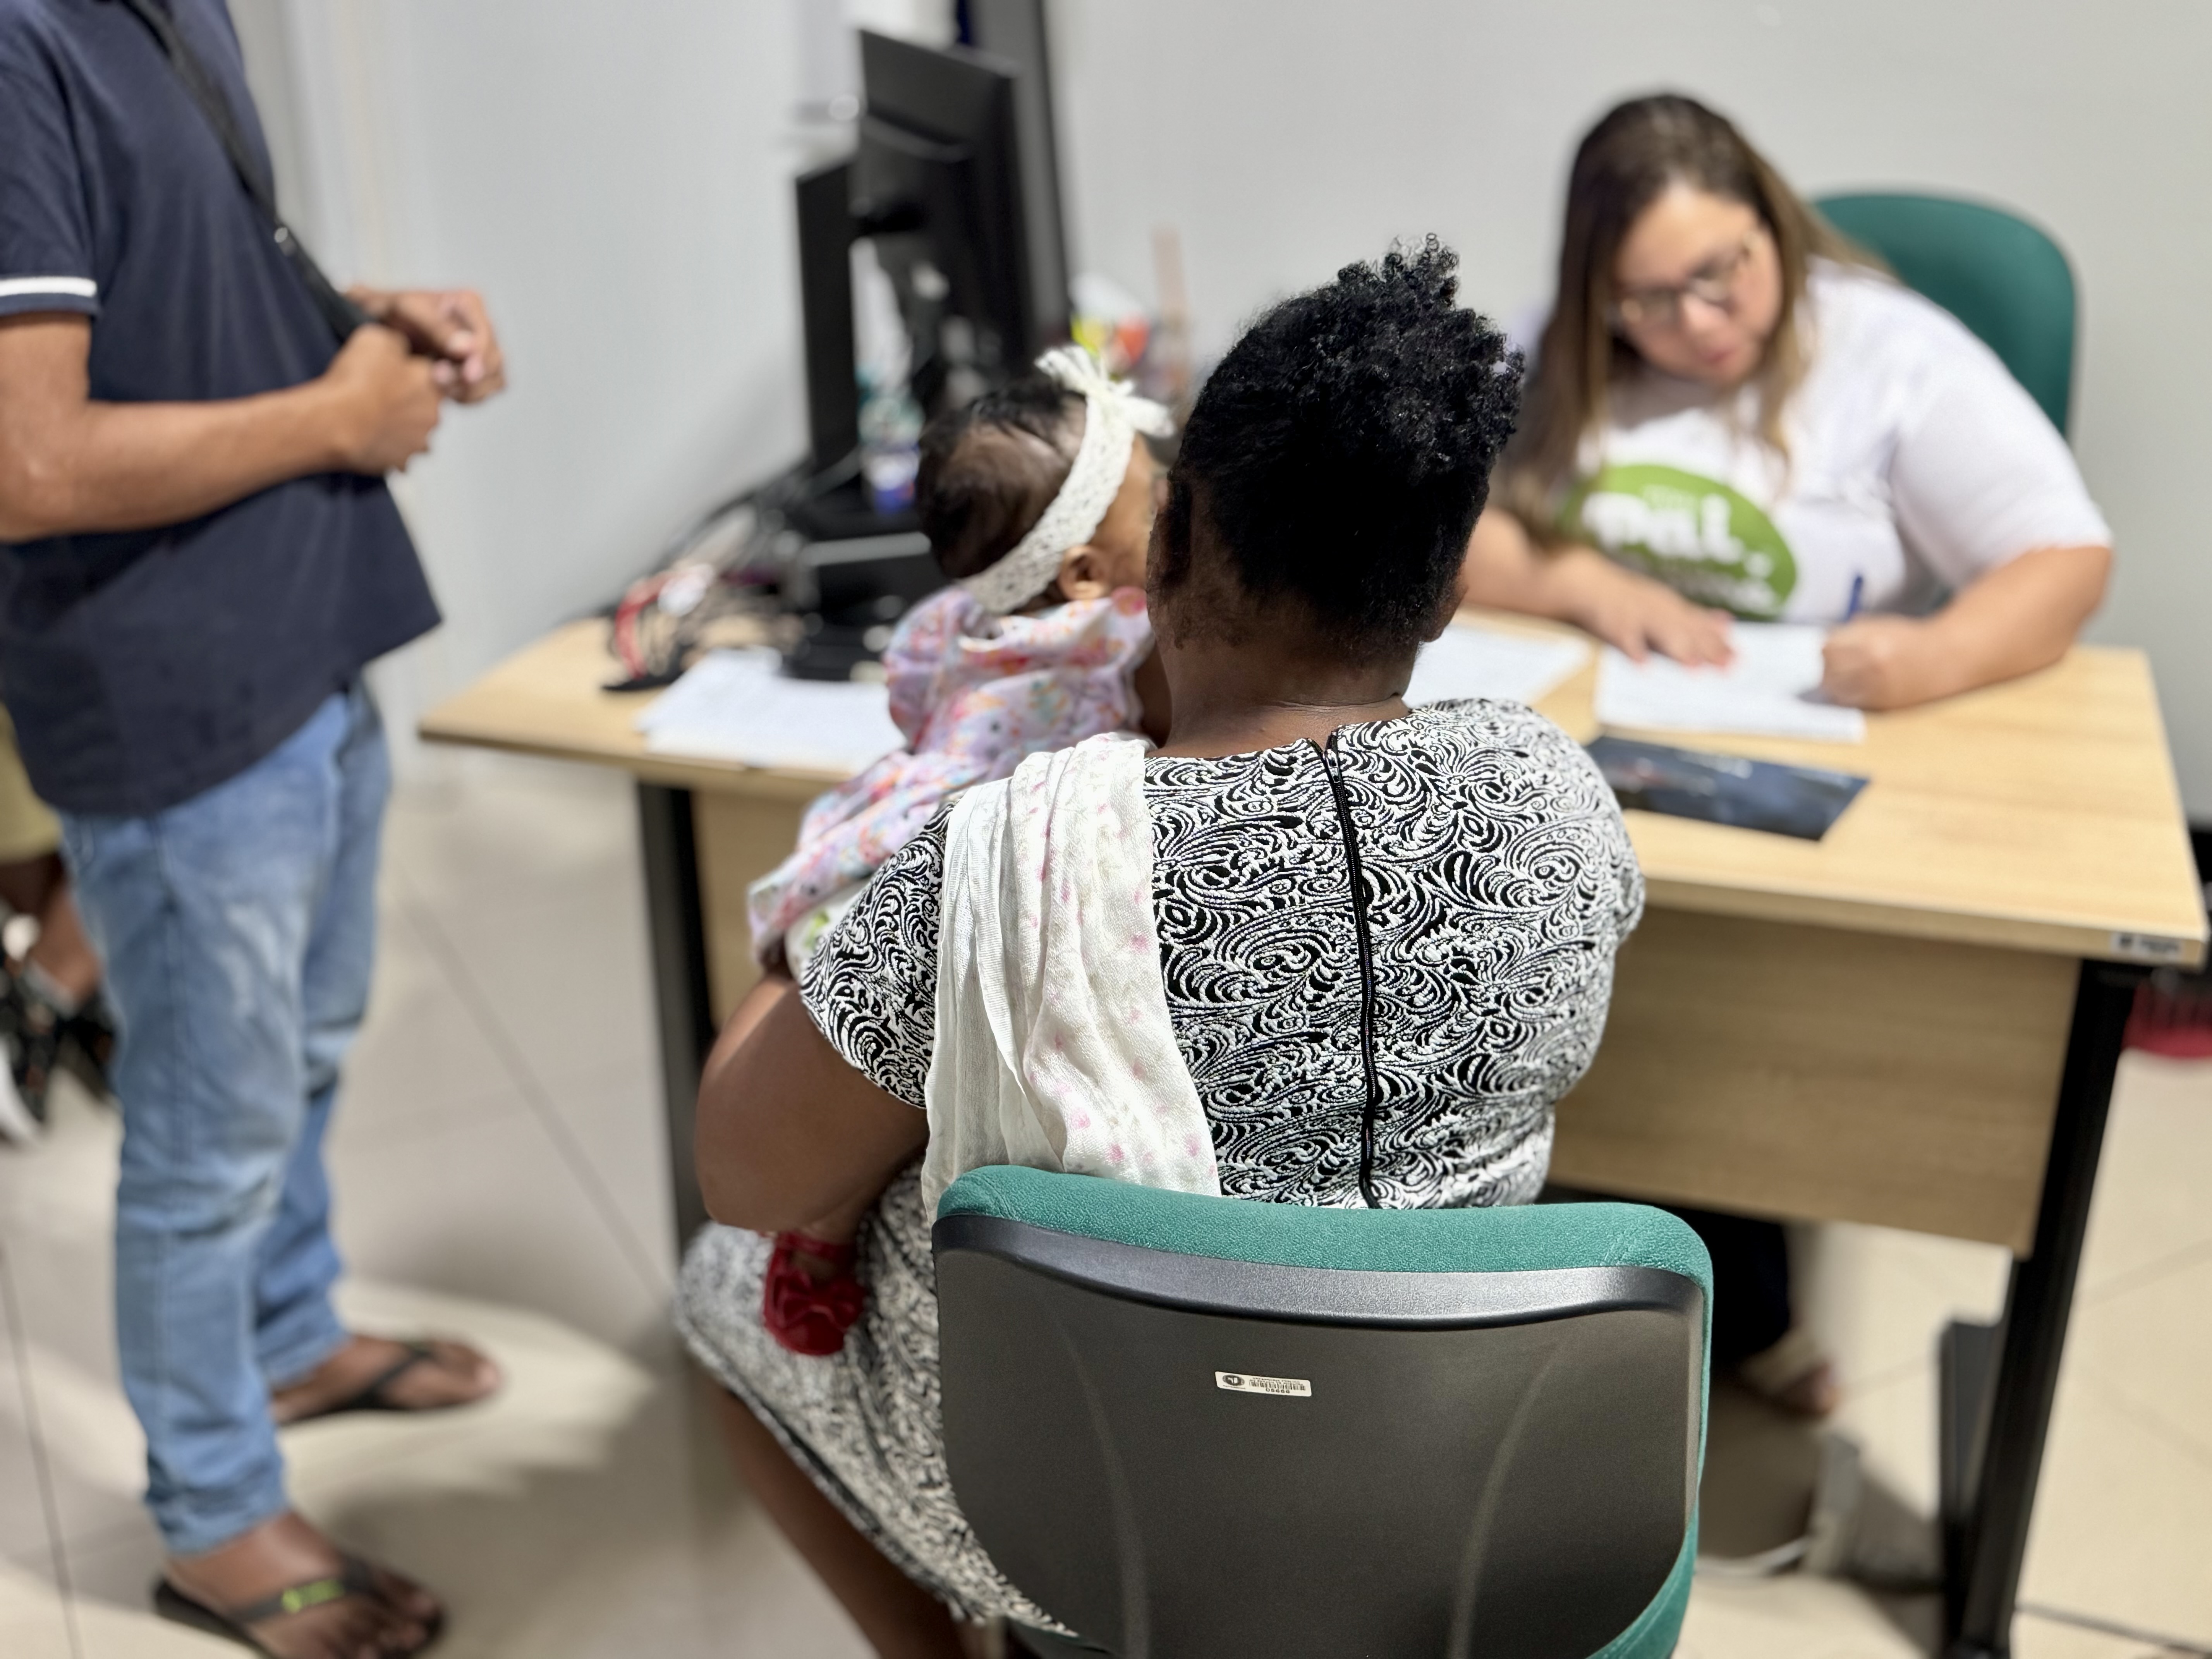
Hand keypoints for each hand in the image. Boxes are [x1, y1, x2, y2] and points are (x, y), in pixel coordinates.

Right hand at [319, 324, 441, 473]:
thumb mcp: (377, 340)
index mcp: (432, 382)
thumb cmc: (355, 382)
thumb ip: (398, 343)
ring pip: (415, 429)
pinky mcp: (403, 461)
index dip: (414, 372)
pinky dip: (388, 445)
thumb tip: (403, 349)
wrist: (335, 422)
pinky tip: (369, 435)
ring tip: (373, 417)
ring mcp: (419, 440)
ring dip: (400, 424)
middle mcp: (433, 414)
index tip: (395, 373)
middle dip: (408, 400)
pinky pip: (400, 451)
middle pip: (426, 404)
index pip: (436, 374)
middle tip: (380, 395)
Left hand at [349, 286, 506, 402]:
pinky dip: (468, 396)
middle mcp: (479, 326)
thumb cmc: (386, 310)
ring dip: (469, 389)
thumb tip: (467, 349)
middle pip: (494, 360)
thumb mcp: (405, 308)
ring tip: (438, 386)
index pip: (487, 334)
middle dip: (469, 376)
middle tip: (438, 379)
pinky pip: (486, 391)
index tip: (467, 374)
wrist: (372, 326)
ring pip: (495, 379)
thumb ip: (438, 327)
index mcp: (468, 303)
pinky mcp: (473, 373)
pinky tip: (445, 392)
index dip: (480, 357)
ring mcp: (479, 351)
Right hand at [1558, 551, 1735, 665]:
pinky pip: (1624, 637)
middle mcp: (1658, 608)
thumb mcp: (1665, 603)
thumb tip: (1727, 623)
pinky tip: (1643, 666)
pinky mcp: (1613, 622)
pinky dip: (1634, 649)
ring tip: (1694, 668)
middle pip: (1687, 630)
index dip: (1719, 642)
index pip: (1700, 625)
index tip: (1739, 659)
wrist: (1587, 582)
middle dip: (1707, 648)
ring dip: (1678, 648)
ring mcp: (1636, 614)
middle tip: (1726, 667)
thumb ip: (1694, 615)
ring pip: (1661, 631)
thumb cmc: (1628, 598)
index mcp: (1671, 606)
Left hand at [1820, 615, 1950, 709]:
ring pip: (1835, 690)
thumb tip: (1822, 643)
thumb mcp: (1879, 626)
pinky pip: (1851, 702)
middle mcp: (1873, 669)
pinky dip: (1847, 694)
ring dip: (1834, 682)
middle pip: (1827, 671)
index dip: (1828, 648)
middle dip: (1828, 665)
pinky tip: (1857, 685)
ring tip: (1846, 674)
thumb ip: (1849, 633)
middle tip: (1835, 662)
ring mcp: (1877, 690)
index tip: (1832, 646)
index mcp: (1871, 644)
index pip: (1827, 649)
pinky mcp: (1881, 706)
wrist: (1944, 661)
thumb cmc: (1908, 640)